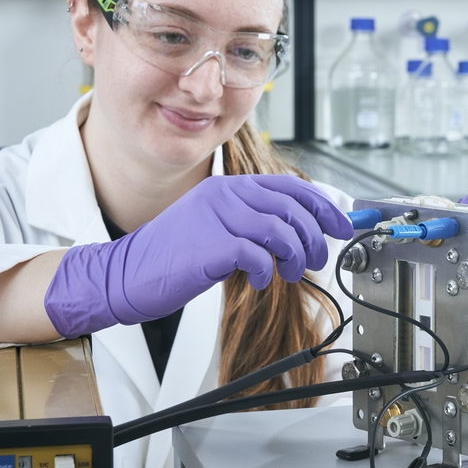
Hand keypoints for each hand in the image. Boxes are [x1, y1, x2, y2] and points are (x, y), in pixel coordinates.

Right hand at [45, 175, 353, 338]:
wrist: (126, 273)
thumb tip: (295, 232)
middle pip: (291, 206)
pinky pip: (258, 256)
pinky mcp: (211, 246)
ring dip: (296, 256)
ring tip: (291, 273)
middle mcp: (223, 195)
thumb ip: (249, 222)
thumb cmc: (170, 256)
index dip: (322, 205)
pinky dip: (268, 272)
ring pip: (280, 230)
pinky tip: (260, 282)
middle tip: (318, 258)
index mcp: (226, 186)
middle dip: (315, 235)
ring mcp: (216, 218)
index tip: (340, 224)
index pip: (288, 186)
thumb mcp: (212, 226)